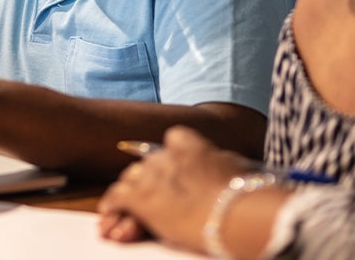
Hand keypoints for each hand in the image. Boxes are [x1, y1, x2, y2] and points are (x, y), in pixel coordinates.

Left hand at [97, 126, 251, 251]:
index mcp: (190, 144)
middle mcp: (167, 155)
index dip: (172, 156)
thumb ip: (217, 161)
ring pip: (131, 178)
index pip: (173, 140)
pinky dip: (112, 206)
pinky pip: (117, 197)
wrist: (238, 214)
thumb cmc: (245, 195)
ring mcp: (151, 175)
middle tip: (153, 194)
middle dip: (149, 178)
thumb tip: (219, 164)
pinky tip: (109, 213)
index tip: (175, 168)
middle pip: (148, 162)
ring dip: (131, 192)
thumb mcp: (234, 167)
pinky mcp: (141, 198)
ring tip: (129, 206)